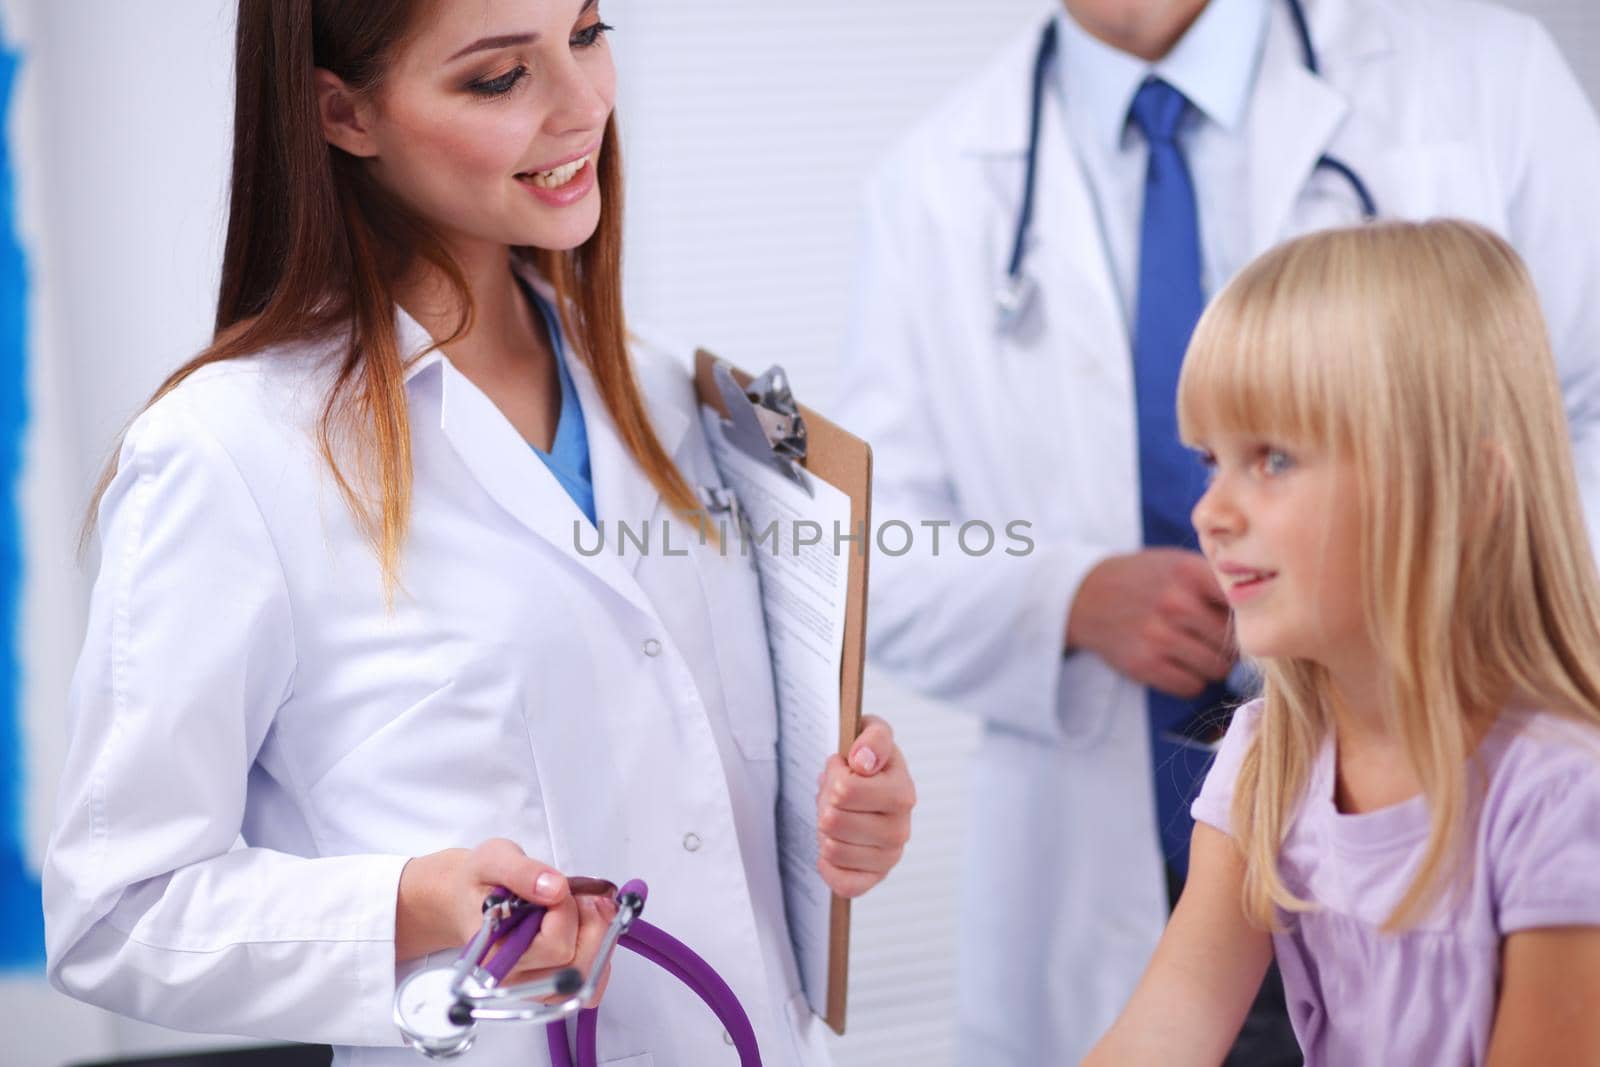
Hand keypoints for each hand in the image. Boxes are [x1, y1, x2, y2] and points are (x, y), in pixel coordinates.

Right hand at [396, 838, 616, 1005]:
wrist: (471, 898)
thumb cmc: (481, 882)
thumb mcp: (494, 859)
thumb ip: (523, 871)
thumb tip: (555, 888)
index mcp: (494, 953)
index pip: (553, 946)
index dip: (566, 911)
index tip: (558, 887)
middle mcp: (512, 980)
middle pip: (576, 965)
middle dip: (589, 923)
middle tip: (579, 896)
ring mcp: (533, 988)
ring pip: (587, 977)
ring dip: (598, 937)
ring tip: (583, 909)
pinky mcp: (549, 989)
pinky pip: (590, 986)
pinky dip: (600, 955)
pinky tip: (588, 928)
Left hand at [816, 715, 914, 897]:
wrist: (873, 783)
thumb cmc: (870, 758)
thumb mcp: (873, 732)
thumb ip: (873, 737)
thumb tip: (863, 761)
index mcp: (902, 793)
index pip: (845, 791)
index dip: (835, 775)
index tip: (845, 768)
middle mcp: (900, 829)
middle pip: (832, 821)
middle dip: (826, 804)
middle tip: (837, 795)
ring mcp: (889, 856)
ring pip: (831, 850)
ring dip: (825, 831)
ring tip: (839, 815)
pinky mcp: (876, 878)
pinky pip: (843, 884)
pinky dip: (829, 867)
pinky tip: (834, 846)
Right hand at [1065, 548, 1234, 698]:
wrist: (1084, 596)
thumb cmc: (1143, 579)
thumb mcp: (1178, 563)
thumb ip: (1217, 580)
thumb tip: (1265, 611)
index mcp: (1189, 573)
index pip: (1243, 606)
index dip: (1250, 618)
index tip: (1247, 623)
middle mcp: (1175, 604)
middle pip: (1234, 642)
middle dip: (1230, 646)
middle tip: (1217, 641)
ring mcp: (1158, 636)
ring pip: (1217, 668)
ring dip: (1213, 666)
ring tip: (1197, 652)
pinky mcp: (1144, 665)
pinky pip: (1192, 686)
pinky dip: (1191, 680)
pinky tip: (1178, 664)